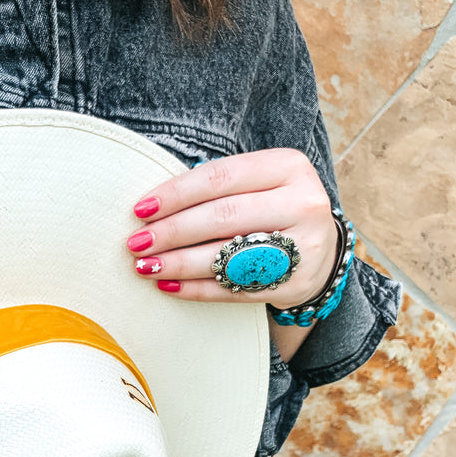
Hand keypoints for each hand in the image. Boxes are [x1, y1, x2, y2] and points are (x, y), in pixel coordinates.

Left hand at [126, 149, 338, 309]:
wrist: (319, 249)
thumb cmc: (270, 208)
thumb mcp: (256, 183)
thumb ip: (216, 187)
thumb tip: (151, 207)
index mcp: (288, 167)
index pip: (220, 177)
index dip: (176, 194)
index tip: (140, 209)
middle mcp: (302, 203)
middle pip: (222, 217)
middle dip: (172, 232)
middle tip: (136, 243)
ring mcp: (303, 246)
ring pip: (227, 256)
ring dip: (178, 263)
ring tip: (145, 267)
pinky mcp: (294, 283)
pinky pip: (234, 289)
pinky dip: (196, 289)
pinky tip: (169, 286)